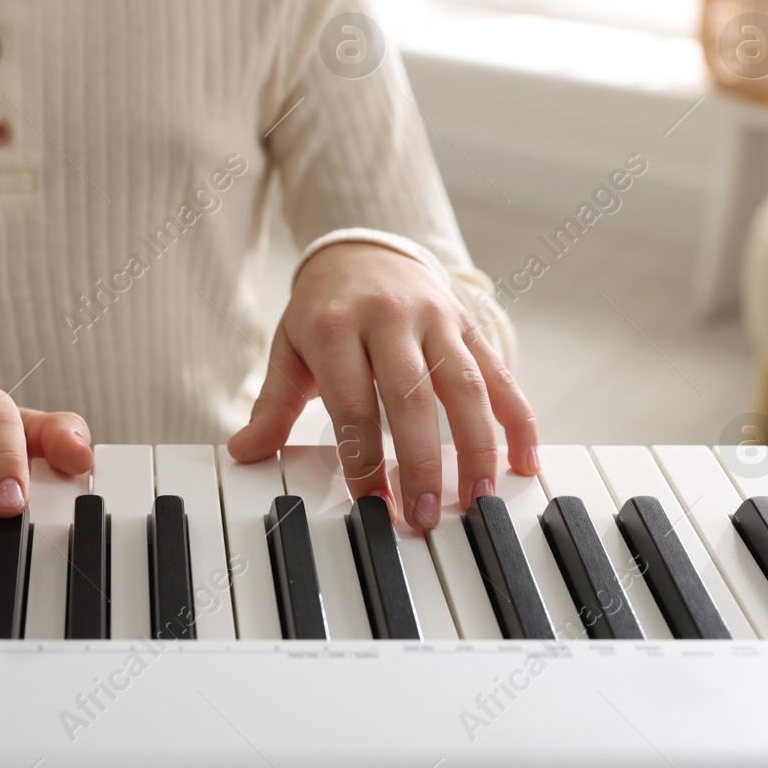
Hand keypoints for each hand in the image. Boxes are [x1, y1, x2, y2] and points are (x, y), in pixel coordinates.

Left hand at [228, 242, 537, 530]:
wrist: (363, 250)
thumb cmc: (323, 312)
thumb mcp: (289, 348)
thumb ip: (273, 404)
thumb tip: (244, 453)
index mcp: (336, 326)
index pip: (352, 402)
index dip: (364, 457)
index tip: (372, 504)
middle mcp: (389, 318)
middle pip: (412, 397)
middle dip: (422, 462)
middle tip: (424, 516)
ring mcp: (435, 319)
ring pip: (464, 385)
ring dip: (476, 447)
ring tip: (478, 498)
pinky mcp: (468, 324)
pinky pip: (499, 373)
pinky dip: (517, 419)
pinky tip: (524, 461)